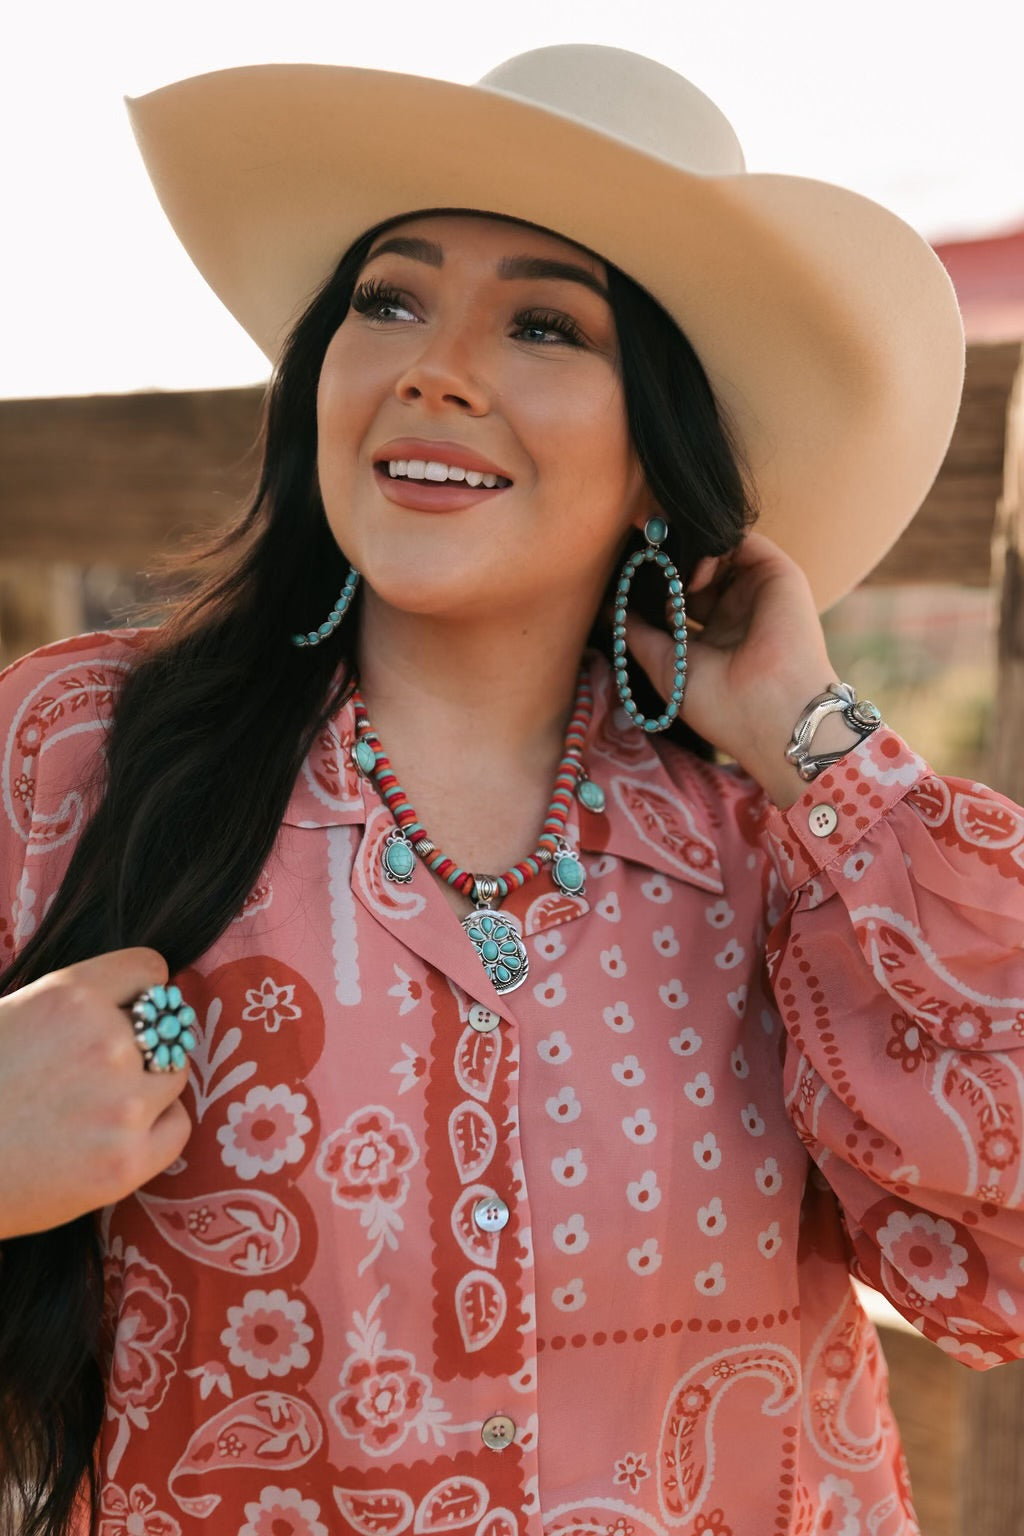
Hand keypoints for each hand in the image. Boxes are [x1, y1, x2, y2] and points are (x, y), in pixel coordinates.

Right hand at [0, 949, 191, 1237]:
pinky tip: (118, 1135)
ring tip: (100, 1106)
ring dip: (148, 1086)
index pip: (149, 969)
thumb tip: (130, 1001)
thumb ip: (73, 1005)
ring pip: (174, 1075)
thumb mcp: (9, 1015)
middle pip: (166, 1026)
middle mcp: (107, 1042)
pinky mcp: (128, 1161)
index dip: (137, 991)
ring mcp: (124, 1103)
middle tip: (101, 1071)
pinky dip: (156, 1128)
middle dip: (141, 1044)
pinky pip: (178, 1126)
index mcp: (71, 995)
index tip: (126, 1010)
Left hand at [625, 529, 852, 804]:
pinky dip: (716, 545)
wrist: (771, 712)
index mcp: (714, 636)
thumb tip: (612, 610)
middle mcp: (737, 610)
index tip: (626, 573)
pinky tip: (695, 572)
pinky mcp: (779, 575)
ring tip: (668, 569)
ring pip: (720, 552)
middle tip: (639, 554)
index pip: (680, 597)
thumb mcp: (667, 668)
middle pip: (699, 569)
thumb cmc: (721, 704)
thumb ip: (639, 636)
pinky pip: (745, 541)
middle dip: (669, 560)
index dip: (656, 584)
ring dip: (690, 553)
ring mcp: (758, 591)